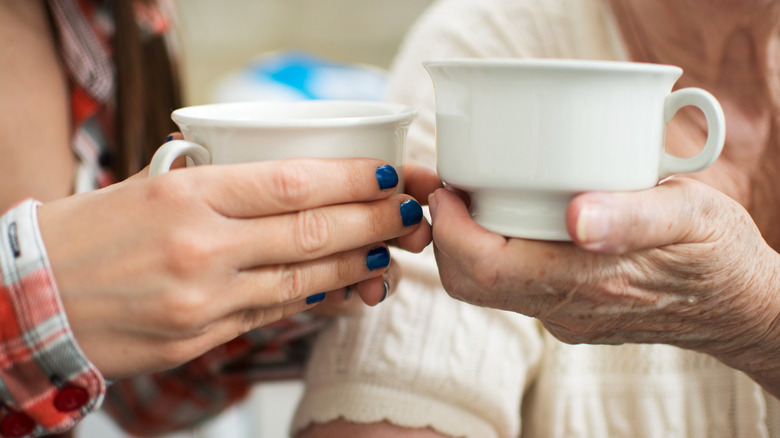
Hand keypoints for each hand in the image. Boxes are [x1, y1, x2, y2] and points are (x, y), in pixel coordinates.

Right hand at [38, 157, 425, 378]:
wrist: (34, 299)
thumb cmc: (93, 233)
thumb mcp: (153, 187)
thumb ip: (222, 187)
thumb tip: (293, 186)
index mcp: (188, 194)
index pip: (292, 181)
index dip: (351, 178)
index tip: (386, 173)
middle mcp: (200, 245)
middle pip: (312, 231)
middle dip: (374, 222)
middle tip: (409, 214)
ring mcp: (203, 298)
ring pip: (303, 279)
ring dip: (358, 266)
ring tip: (391, 254)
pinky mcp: (201, 337)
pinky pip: (275, 314)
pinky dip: (317, 300)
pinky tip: (346, 289)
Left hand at [428, 177, 779, 395]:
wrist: (741, 307)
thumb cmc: (719, 254)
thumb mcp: (690, 215)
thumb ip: (632, 217)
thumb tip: (577, 216)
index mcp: (588, 281)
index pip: (484, 270)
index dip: (451, 231)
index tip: (448, 190)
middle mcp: (567, 308)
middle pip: (472, 284)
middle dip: (447, 238)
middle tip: (453, 190)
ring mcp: (566, 317)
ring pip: (489, 288)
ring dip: (469, 245)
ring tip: (476, 197)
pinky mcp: (570, 315)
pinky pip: (515, 289)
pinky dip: (498, 254)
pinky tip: (516, 219)